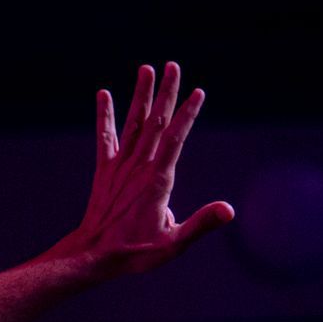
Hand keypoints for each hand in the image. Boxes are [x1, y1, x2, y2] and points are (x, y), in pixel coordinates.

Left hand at [59, 62, 233, 277]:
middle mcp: (138, 167)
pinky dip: (105, 116)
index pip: (175, 139)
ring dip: (140, 96)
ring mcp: (119, 167)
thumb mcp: (173, 244)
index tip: (198, 92)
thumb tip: (229, 210)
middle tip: (173, 65)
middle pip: (155, 122)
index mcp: (157, 180)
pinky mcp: (104, 170)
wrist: (93, 255)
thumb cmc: (134, 253)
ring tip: (146, 69)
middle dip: (167, 93)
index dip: (187, 114)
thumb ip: (200, 224)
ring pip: (133, 124)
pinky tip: (104, 94)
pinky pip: (105, 138)